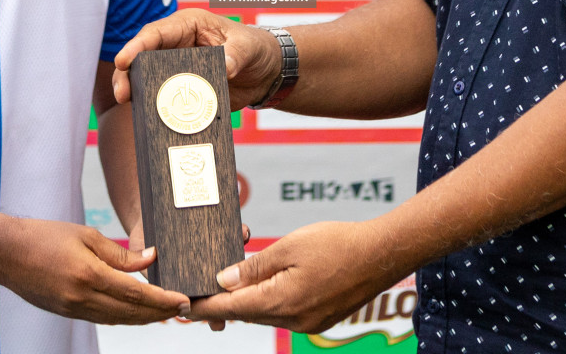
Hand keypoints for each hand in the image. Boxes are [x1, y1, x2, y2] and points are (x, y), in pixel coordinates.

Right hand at [0, 218, 189, 324]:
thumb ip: (120, 253)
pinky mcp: (67, 312)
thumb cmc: (43, 236)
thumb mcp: (86, 235)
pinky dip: (123, 317)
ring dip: (144, 318)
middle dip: (160, 313)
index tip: (183, 300)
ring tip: (165, 312)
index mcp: (89, 276)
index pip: (136, 294)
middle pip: (131, 313)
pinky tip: (136, 312)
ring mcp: (73, 309)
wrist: (5, 253)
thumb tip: (150, 259)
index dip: (163, 300)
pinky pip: (102, 318)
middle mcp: (82, 298)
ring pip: (118, 320)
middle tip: (183, 308)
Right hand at [112, 8, 282, 109]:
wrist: (265, 72)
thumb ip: (236, 55)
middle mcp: (176, 45)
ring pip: (146, 77)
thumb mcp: (248, 47)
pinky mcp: (181, 88)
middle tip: (122, 93)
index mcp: (189, 26)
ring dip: (135, 90)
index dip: (137, 46)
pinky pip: (162, 96)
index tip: (123, 60)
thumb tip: (225, 67)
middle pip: (142, 56)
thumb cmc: (256, 49)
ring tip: (127, 104)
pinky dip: (153, 106)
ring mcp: (176, 67)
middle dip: (128, 72)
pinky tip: (145, 117)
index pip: (157, 33)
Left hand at [187, 221, 405, 333]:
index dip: (205, 309)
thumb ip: (254, 267)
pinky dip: (271, 301)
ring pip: (266, 314)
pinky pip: (285, 313)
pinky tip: (268, 285)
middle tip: (202, 293)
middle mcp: (292, 320)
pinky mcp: (319, 320)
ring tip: (233, 285)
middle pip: (246, 314)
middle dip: (225, 303)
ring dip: (249, 300)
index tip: (184, 309)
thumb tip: (224, 281)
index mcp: (280, 301)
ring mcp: (308, 323)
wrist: (381, 254)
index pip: (230, 309)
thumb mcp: (289, 246)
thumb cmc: (337, 243)